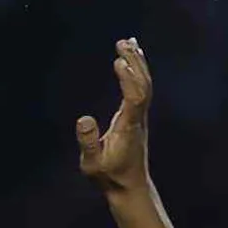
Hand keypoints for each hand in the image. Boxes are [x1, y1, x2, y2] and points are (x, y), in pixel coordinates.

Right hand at [76, 38, 153, 193]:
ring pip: (145, 84)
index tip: (118, 61)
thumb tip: (83, 119)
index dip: (128, 79)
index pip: (134, 97)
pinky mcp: (137, 116)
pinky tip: (130, 59)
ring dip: (137, 62)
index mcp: (129, 127)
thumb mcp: (92, 164)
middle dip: (134, 62)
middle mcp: (138, 118)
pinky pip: (140, 88)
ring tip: (127, 42)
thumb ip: (89, 142)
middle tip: (122, 42)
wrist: (129, 186)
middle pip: (143, 84)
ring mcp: (140, 116)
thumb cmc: (109, 176)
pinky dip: (136, 71)